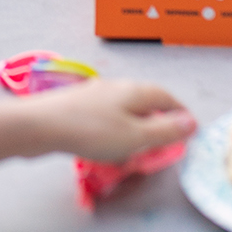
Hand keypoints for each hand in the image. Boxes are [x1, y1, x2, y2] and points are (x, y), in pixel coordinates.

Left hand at [13, 79, 196, 162]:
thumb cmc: (91, 132)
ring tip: (137, 145)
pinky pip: (105, 115)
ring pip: (124, 107)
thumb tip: (192, 122)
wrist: (39, 125)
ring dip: (135, 124)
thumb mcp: (135, 136)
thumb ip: (164, 131)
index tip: (188, 131)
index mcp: (135, 90)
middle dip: (158, 119)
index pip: (167, 98)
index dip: (181, 114)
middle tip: (164, 141)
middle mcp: (116, 86)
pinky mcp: (77, 105)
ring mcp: (94, 93)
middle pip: (146, 100)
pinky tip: (107, 143)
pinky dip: (115, 128)